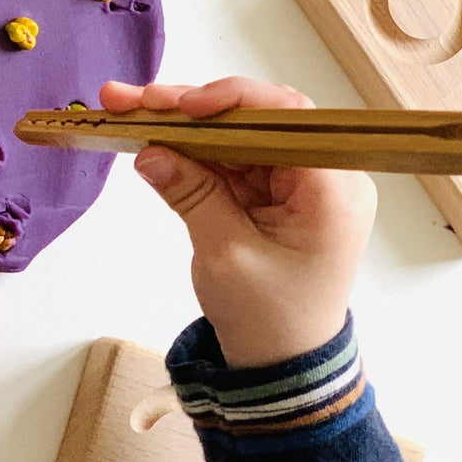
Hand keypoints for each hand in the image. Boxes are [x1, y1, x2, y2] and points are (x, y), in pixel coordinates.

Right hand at [101, 76, 375, 367]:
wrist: (282, 361)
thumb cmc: (270, 317)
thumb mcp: (225, 254)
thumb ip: (191, 194)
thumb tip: (151, 151)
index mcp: (332, 188)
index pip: (287, 118)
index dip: (233, 100)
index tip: (181, 105)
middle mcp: (321, 174)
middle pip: (256, 118)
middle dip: (193, 108)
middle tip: (137, 101)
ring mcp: (295, 181)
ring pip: (236, 132)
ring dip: (183, 123)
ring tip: (129, 113)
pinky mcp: (272, 191)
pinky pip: (229, 155)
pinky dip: (190, 148)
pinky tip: (150, 138)